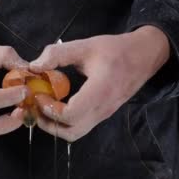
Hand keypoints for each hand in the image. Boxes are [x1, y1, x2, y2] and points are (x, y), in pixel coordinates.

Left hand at [28, 25, 170, 141]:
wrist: (144, 56)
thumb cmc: (116, 50)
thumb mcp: (86, 45)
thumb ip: (58, 54)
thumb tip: (34, 66)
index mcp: (100, 91)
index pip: (71, 115)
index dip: (49, 109)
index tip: (39, 93)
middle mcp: (102, 109)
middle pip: (70, 133)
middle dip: (48, 123)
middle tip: (34, 106)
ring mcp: (103, 115)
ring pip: (75, 133)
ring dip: (55, 125)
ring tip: (42, 107)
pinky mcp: (102, 115)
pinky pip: (81, 126)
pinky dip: (64, 121)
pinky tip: (55, 105)